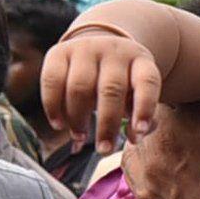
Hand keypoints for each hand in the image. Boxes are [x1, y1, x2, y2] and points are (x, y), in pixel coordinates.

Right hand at [40, 32, 161, 154]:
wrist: (101, 48)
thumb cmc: (125, 82)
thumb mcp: (139, 93)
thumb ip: (142, 116)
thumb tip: (134, 137)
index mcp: (141, 61)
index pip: (147, 83)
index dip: (144, 108)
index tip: (139, 132)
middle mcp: (114, 51)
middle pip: (111, 89)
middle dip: (107, 124)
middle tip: (104, 150)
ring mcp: (86, 48)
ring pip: (79, 87)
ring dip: (78, 118)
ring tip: (80, 138)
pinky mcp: (59, 52)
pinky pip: (52, 81)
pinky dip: (53, 106)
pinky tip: (59, 125)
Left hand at [122, 43, 199, 198]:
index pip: (193, 77)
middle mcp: (166, 131)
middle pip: (167, 102)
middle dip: (186, 108)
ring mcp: (148, 163)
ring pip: (149, 130)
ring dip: (167, 133)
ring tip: (196, 148)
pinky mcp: (141, 191)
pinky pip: (137, 159)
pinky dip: (155, 159)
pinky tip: (182, 170)